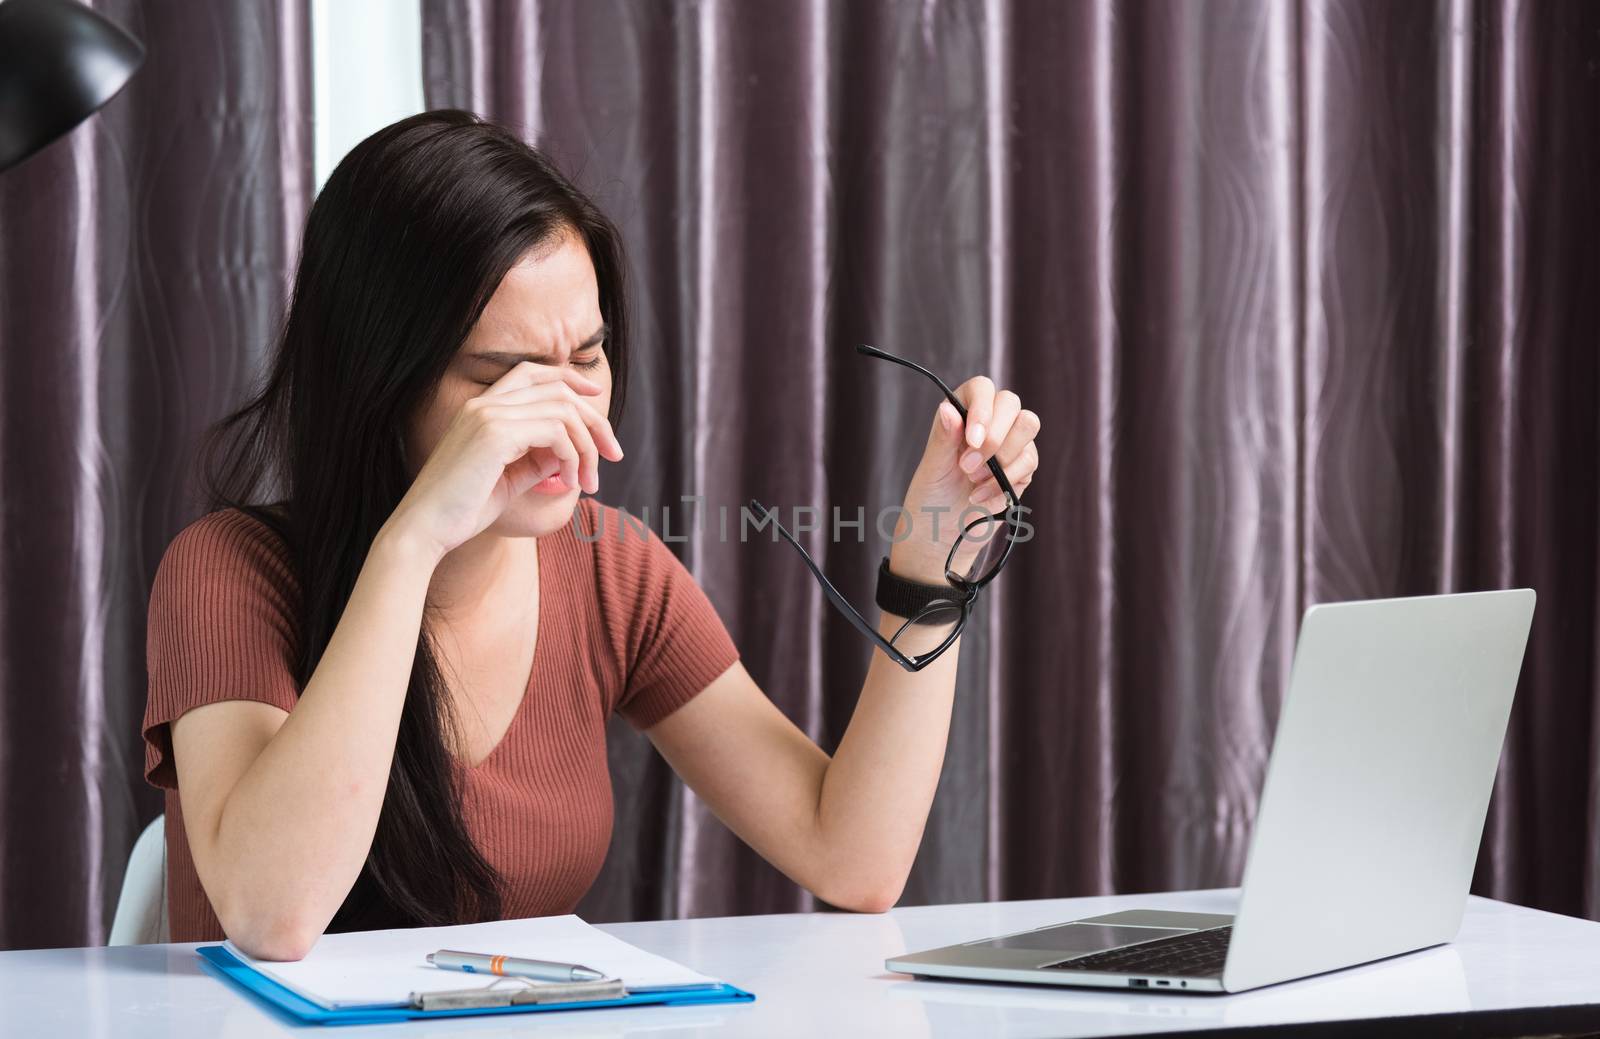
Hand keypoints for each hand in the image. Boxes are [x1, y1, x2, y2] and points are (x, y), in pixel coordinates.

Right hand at [384, 362, 624, 560]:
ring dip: (587, 447)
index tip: (596, 395)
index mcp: (481, 408)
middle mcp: (483, 403)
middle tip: (614, 454)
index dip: (569, 378)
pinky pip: (555, 432)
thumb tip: (570, 451)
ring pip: (562, 411)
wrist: (425, 530)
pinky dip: (573, 456)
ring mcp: (487, 415)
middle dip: (594, 420)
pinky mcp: (495, 434)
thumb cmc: (464, 510)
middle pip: (557, 389)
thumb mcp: (510, 479)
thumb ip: (538, 460)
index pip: (532, 372)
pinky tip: (570, 483)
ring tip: (589, 482)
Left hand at [890, 377, 1039, 584]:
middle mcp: (988, 423)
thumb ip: (943, 438)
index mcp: (961, 414)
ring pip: (1029, 425)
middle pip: (1011, 403)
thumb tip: (947, 409)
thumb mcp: (932, 468)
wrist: (944, 537)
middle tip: (968, 468)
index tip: (971, 439)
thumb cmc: (931, 499)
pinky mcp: (1022, 468)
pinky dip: (1005, 483)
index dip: (982, 409)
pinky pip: (1029, 462)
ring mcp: (1009, 444)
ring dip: (1003, 457)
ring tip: (974, 481)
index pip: (982, 389)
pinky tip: (981, 499)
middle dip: (994, 437)